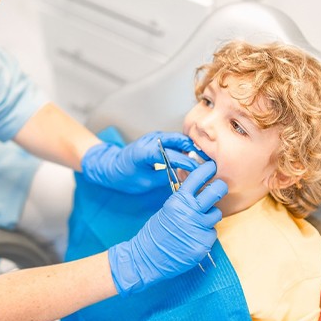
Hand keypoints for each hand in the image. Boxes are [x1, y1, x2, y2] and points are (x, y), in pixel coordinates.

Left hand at [81, 131, 200, 192]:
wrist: (110, 166)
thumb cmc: (125, 177)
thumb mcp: (145, 182)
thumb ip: (164, 177)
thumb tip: (185, 178)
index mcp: (144, 152)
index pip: (171, 155)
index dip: (187, 163)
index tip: (200, 171)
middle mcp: (149, 140)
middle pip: (177, 140)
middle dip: (195, 149)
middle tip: (209, 161)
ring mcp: (153, 137)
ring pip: (177, 138)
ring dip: (191, 147)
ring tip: (205, 158)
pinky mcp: (156, 139)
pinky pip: (173, 140)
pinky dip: (184, 147)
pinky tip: (194, 156)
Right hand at [108, 161, 227, 295]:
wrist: (148, 257)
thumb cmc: (156, 232)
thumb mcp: (167, 209)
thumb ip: (183, 200)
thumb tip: (197, 190)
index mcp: (179, 200)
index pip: (198, 178)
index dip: (207, 169)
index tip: (212, 166)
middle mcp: (190, 212)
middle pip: (216, 191)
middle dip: (220, 187)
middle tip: (220, 187)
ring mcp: (199, 228)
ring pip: (217, 213)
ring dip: (211, 215)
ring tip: (199, 221)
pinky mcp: (204, 244)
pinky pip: (212, 233)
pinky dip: (206, 234)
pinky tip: (194, 237)